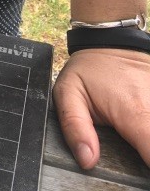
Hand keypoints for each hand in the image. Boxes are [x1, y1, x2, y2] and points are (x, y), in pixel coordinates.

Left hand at [53, 48, 149, 168]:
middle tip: (132, 151)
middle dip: (147, 153)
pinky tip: (140, 128)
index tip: (138, 170)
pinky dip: (148, 127)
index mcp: (132, 112)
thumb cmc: (89, 68)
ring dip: (147, 137)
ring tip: (135, 136)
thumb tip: (87, 159)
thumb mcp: (68, 92)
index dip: (148, 169)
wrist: (111, 40)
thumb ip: (74, 127)